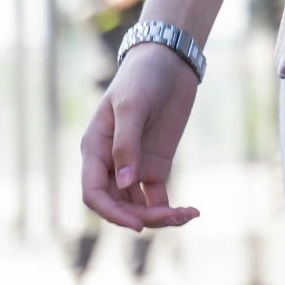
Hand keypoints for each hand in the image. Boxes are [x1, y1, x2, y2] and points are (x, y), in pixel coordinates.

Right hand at [79, 43, 202, 231]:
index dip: (111, 213)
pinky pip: (157, 197)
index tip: (137, 224)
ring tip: (187, 215)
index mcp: (96, 149)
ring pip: (138, 205)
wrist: (168, 61)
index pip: (93, 193)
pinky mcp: (155, 165)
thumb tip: (124, 183)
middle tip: (171, 215)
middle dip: (140, 216)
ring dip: (158, 216)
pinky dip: (170, 208)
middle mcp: (111, 163)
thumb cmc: (141, 78)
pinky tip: (191, 212)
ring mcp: (134, 166)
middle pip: (117, 204)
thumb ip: (126, 144)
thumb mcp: (131, 106)